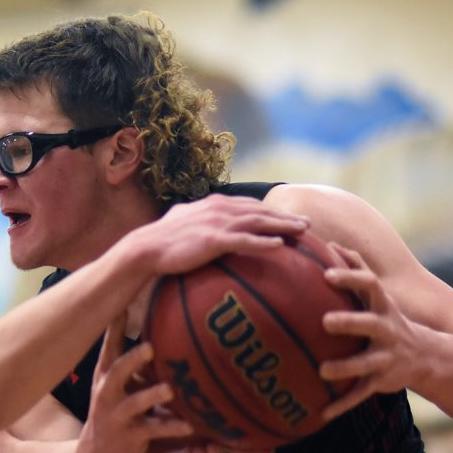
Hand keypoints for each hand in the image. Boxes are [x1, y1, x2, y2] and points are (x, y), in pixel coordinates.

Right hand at [79, 314, 194, 452]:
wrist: (99, 451)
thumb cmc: (114, 403)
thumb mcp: (112, 378)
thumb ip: (128, 353)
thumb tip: (144, 314)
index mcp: (105, 373)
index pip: (109, 345)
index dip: (115, 325)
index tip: (124, 303)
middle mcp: (107, 391)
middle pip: (118, 371)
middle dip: (133, 360)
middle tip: (150, 347)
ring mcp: (118, 414)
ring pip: (136, 402)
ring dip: (152, 394)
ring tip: (169, 389)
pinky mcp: (131, 435)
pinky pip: (154, 429)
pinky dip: (171, 426)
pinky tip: (190, 425)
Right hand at [128, 194, 309, 276]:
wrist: (145, 248)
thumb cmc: (161, 240)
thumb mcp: (182, 221)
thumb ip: (197, 218)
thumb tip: (200, 223)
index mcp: (214, 204)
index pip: (248, 205)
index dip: (270, 210)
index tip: (288, 216)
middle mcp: (219, 209)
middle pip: (260, 211)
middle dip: (285, 216)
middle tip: (307, 224)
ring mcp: (217, 223)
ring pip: (258, 222)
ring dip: (282, 226)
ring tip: (303, 232)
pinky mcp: (213, 240)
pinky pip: (244, 241)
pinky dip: (263, 242)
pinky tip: (279, 247)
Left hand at [317, 243, 428, 419]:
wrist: (430, 357)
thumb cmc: (389, 318)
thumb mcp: (379, 295)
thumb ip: (356, 269)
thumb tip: (329, 242)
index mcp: (384, 307)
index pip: (370, 285)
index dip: (351, 278)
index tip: (327, 274)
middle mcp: (388, 330)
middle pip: (370, 323)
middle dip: (350, 322)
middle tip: (325, 321)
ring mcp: (387, 357)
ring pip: (366, 364)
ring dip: (345, 368)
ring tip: (322, 371)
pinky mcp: (383, 381)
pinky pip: (361, 395)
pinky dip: (342, 405)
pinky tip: (322, 414)